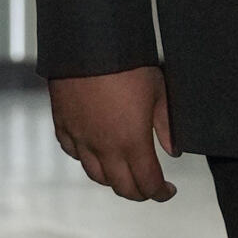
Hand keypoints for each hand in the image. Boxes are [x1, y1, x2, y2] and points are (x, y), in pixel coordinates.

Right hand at [49, 64, 177, 199]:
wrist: (88, 44)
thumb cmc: (128, 64)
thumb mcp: (159, 92)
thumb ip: (167, 126)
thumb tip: (173, 151)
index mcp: (132, 142)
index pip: (148, 183)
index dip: (160, 193)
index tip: (168, 191)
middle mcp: (104, 147)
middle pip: (122, 187)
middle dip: (139, 193)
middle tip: (149, 189)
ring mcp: (81, 139)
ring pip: (96, 176)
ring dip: (113, 180)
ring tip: (125, 173)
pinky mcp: (63, 126)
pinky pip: (74, 154)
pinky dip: (87, 159)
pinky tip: (96, 153)